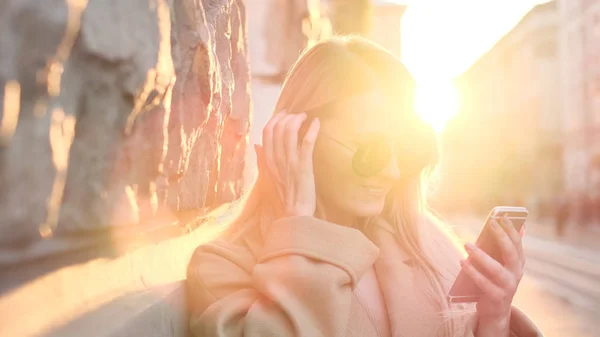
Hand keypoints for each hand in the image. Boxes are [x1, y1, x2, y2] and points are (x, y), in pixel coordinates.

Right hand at [259, 111, 319, 216]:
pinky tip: (317, 122)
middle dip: (287, 117)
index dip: (275, 119)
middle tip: (297, 115)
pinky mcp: (304, 166)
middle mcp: (277, 159)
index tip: (284, 114)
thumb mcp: (270, 176)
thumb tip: (256, 145)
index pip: (266, 133)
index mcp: (268, 161)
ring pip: (289, 132)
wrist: (295, 213)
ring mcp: (290, 162)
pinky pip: (306, 143)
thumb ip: (263, 160)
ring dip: (297, 120)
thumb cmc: (285, 196)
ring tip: (305, 117)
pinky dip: (312, 130)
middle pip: (277, 129)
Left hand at [460, 217, 525, 333]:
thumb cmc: (496, 281)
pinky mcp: (496, 297)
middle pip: (511, 254)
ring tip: (467, 244)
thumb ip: (507, 247)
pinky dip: (472, 272)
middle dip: (502, 237)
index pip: (517, 244)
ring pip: (496, 270)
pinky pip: (483, 284)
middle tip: (490, 224)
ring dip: (481, 256)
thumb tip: (521, 226)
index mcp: (518, 264)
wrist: (495, 310)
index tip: (501, 216)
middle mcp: (516, 274)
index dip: (511, 230)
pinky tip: (462, 262)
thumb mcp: (503, 264)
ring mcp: (507, 287)